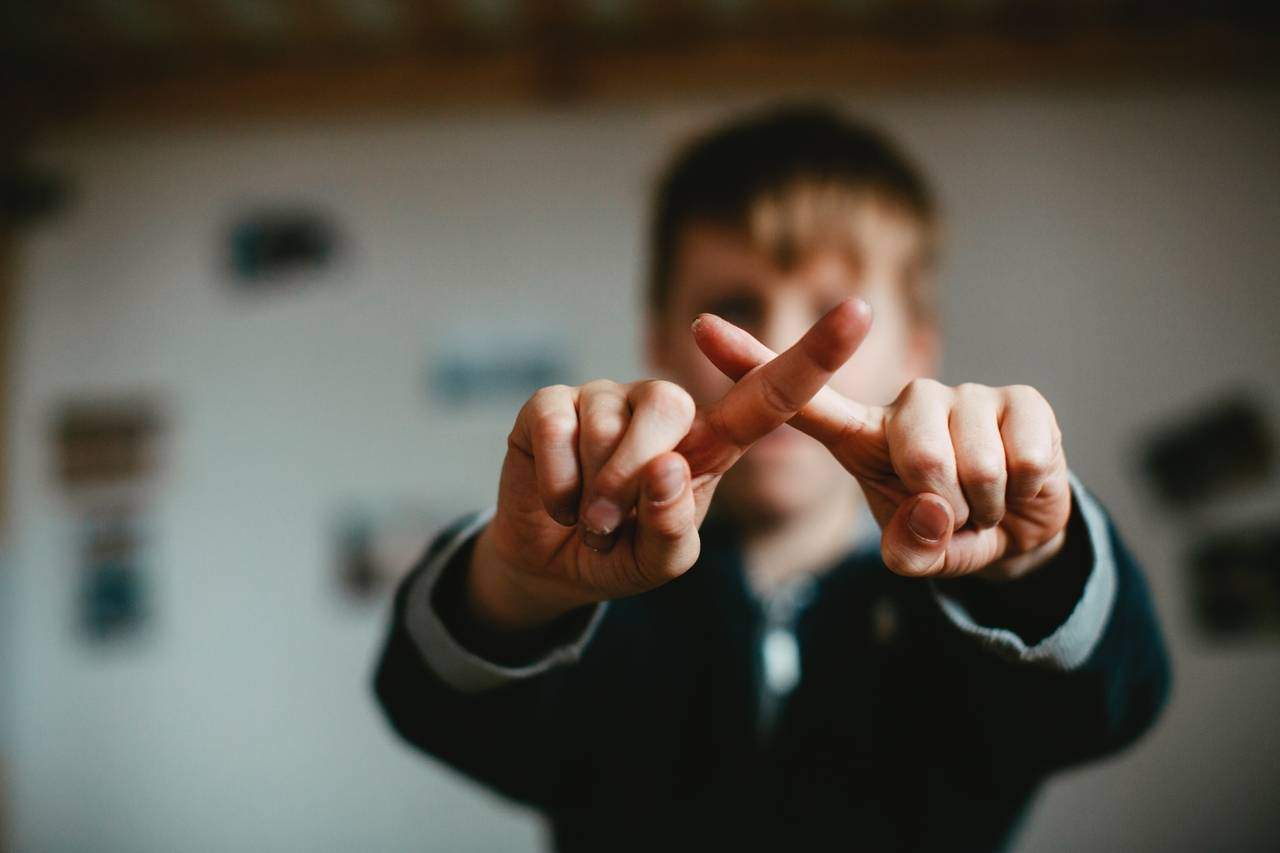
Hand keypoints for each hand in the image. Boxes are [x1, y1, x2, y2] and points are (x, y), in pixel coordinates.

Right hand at [469, 299, 873, 630]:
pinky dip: (555, 482)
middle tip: (610, 526)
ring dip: (590, 492)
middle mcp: (665, 408)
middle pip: (670, 412)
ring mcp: (608, 397)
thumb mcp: (660, 562)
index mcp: (711, 443)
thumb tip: (666, 466)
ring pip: (607, 427)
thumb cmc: (620, 553)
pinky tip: (555, 497)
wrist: (549, 563)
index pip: (771, 395)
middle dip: (633, 480)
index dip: (815, 354)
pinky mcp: (553, 401)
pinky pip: (555, 429)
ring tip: (585, 515)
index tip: (861, 311)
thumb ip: (672, 528)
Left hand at [693, 312, 1071, 580]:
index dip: (751, 362)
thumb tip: (931, 513)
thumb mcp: (919, 553)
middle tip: (953, 515)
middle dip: (945, 506)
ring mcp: (966, 395)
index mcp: (862, 435)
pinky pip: (1022, 459)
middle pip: (918, 453)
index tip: (700, 326)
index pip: (801, 399)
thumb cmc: (951, 533)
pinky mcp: (1021, 399)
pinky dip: (1023, 493)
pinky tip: (1018, 484)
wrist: (1022, 532)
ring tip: (982, 502)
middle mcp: (909, 402)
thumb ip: (912, 549)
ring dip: (984, 505)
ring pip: (973, 462)